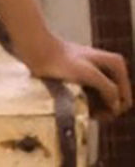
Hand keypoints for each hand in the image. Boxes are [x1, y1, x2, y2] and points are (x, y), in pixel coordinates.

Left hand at [17, 32, 131, 118]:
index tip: (100, 112)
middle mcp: (107, 68)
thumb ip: (108, 89)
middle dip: (106, 110)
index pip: (125, 97)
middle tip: (91, 114)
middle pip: (115, 99)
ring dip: (96, 109)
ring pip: (103, 99)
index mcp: (115, 63)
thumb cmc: (64, 62)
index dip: (115, 108)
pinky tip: (77, 106)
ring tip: (83, 111)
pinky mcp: (82, 78)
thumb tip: (116, 105)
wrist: (40, 52)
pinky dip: (88, 104)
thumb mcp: (90, 74)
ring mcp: (95, 73)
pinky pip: (91, 96)